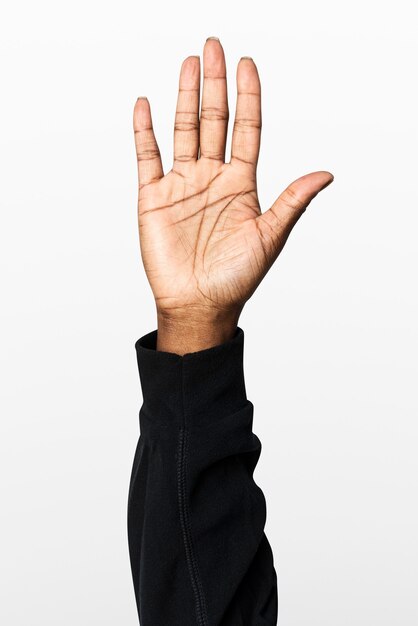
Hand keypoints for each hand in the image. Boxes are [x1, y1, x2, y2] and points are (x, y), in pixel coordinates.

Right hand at [134, 38, 332, 352]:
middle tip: (214, 46)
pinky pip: (147, 157)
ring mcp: (182, 184)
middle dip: (215, 84)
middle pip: (215, 120)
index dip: (248, 97)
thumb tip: (326, 172)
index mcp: (242, 184)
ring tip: (189, 64)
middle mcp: (212, 178)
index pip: (246, 130)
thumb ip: (293, 201)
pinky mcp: (153, 197)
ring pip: (184, 131)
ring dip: (185, 97)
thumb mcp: (270, 236)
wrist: (199, 304)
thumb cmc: (236, 277)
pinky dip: (144, 131)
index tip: (248, 64)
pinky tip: (146, 105)